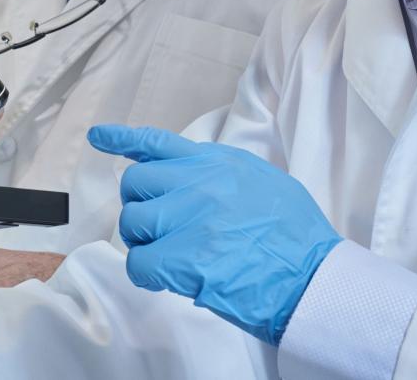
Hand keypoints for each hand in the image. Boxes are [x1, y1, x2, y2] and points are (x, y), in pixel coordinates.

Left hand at [87, 124, 340, 346]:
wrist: (317, 280)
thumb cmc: (297, 239)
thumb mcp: (264, 184)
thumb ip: (223, 176)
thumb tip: (192, 182)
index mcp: (219, 163)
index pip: (158, 143)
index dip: (122, 139)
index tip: (98, 137)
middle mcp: (200, 183)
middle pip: (136, 183)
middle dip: (141, 206)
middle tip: (160, 231)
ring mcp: (192, 219)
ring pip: (133, 222)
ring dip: (144, 242)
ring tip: (169, 256)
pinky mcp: (186, 259)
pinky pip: (139, 262)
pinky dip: (146, 273)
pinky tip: (166, 279)